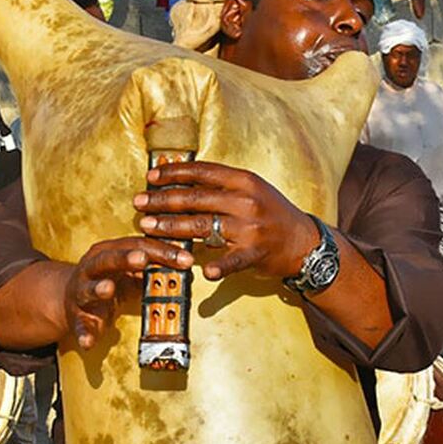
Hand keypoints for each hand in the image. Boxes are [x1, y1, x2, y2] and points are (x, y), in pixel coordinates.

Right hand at [65, 238, 192, 349]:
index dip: (162, 251)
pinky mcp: (77, 317)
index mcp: (109, 252)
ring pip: (88, 289)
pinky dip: (84, 333)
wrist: (69, 298)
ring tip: (108, 289)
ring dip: (98, 289)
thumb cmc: (108, 279)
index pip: (137, 246)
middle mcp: (92, 268)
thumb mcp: (130, 270)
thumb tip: (186, 267)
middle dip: (124, 259)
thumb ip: (154, 268)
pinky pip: (80, 326)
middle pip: (108, 260)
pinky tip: (89, 341)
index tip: (186, 259)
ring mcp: (81, 292)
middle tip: (142, 259)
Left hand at [134, 161, 318, 280]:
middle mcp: (246, 201)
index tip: (150, 176)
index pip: (202, 172)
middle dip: (162, 201)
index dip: (173, 173)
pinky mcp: (255, 253)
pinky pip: (231, 261)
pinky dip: (217, 267)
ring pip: (203, 227)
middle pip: (196, 199)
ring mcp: (251, 228)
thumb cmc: (270, 212)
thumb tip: (182, 177)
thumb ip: (220, 184)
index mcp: (243, 181)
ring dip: (171, 227)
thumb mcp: (250, 189)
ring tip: (148, 227)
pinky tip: (201, 271)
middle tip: (139, 203)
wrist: (303, 241)